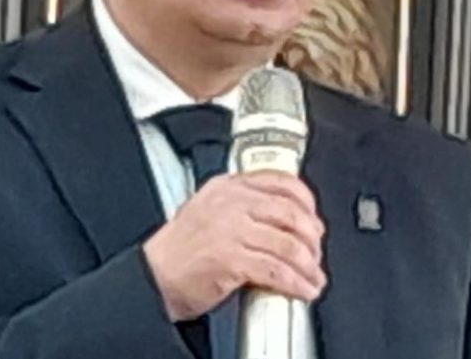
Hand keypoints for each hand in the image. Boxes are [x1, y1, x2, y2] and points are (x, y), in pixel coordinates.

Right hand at [142, 171, 326, 321]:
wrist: (153, 277)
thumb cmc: (179, 249)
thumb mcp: (209, 209)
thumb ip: (242, 204)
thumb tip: (284, 217)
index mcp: (227, 186)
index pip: (280, 182)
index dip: (307, 202)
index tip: (315, 219)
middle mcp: (230, 203)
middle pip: (290, 213)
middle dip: (312, 237)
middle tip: (316, 252)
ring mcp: (230, 230)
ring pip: (287, 244)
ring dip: (308, 265)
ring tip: (313, 277)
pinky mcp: (230, 259)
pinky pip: (275, 270)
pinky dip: (295, 282)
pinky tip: (302, 289)